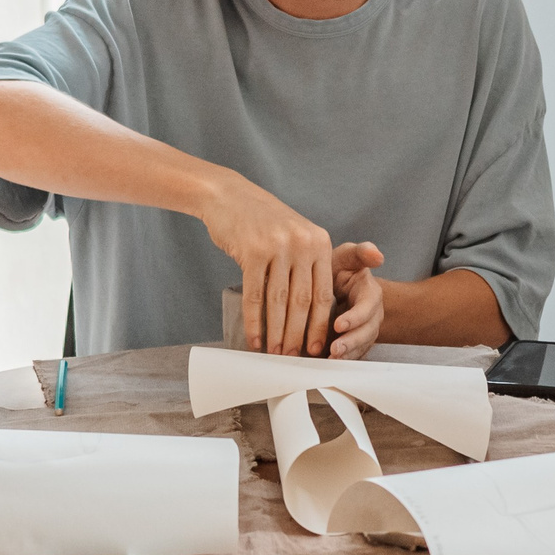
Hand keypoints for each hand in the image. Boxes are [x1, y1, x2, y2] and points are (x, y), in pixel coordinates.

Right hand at [201, 171, 334, 354]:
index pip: (324, 293)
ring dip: (276, 333)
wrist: (230, 196)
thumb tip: (315, 312)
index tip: (318, 348)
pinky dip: (254, 322)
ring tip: (275, 353)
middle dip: (298, 335)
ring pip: (279, 302)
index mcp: (320, 243)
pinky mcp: (252, 251)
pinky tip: (254, 339)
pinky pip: (254, 296)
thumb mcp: (297, 234)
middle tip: (294, 357)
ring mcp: (278, 247)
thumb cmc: (264, 222)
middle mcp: (303, 244)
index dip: (320, 325)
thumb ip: (310, 265)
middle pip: (303, 301)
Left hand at [328, 242, 385, 358]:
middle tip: (334, 349)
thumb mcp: (346, 256)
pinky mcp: (357, 343)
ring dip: (348, 354)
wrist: (335, 286)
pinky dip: (344, 361)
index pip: (367, 306)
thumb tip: (378, 255)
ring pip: (362, 346)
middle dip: (352, 342)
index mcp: (370, 292)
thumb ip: (360, 253)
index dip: (355, 317)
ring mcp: (366, 330)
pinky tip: (329, 364)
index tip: (339, 324)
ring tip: (331, 359)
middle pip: (367, 331)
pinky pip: (355, 355)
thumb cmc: (339, 269)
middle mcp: (372, 314)